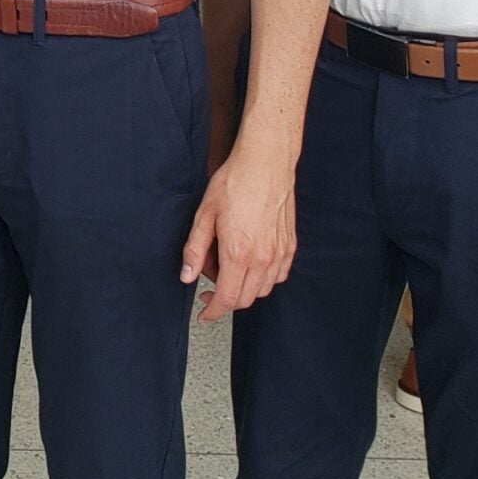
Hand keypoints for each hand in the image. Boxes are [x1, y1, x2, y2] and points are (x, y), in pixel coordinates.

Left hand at [180, 139, 296, 323]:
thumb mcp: (204, 215)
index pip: (227, 298)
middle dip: (225, 301)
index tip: (204, 314)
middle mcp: (263, 258)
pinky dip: (263, 279)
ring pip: (263, 290)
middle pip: (245, 299)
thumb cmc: (234, 183)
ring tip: (227, 269)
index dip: (213, 311)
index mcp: (238, 252)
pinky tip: (250, 264)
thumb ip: (195, 250)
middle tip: (209, 288)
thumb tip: (187, 276)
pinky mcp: (290, 246)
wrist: (265, 164)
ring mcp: (280, 253)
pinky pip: (278, 276)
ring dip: (244, 289)